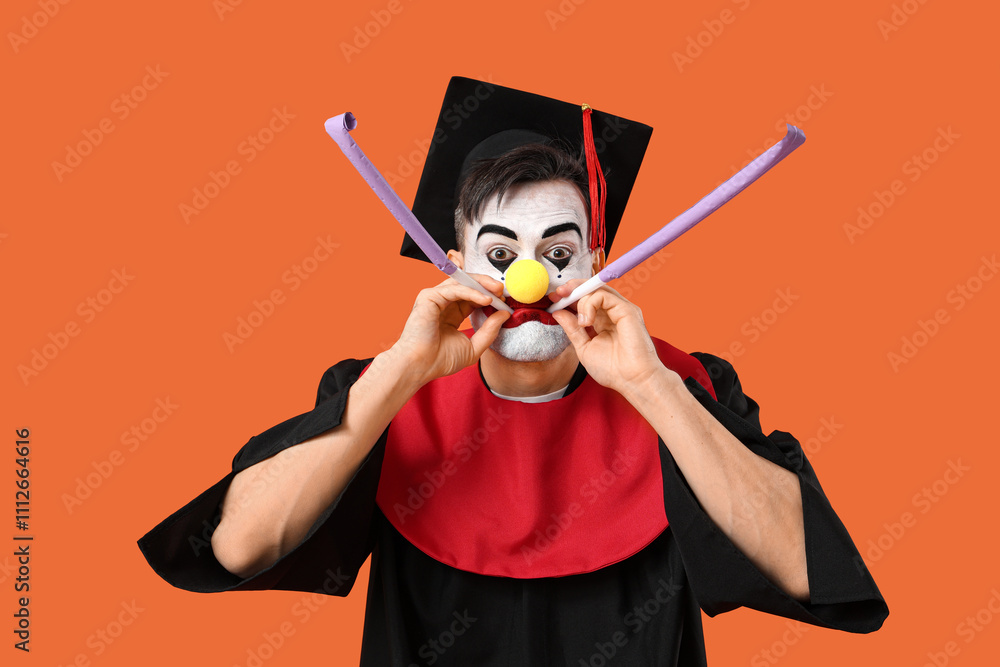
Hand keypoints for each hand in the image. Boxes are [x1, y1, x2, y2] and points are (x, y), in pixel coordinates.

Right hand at [390, 274, 508, 387]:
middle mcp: (443, 303)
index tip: (506, 301)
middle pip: (468, 285)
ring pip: (462, 282)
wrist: (420, 367)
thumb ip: (489, 331)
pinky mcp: (429, 297)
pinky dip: (472, 292)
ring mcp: (434, 298)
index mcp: (452, 314)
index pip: (473, 298)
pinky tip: (486, 299)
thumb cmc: (440, 361)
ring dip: (482, 284)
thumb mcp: (473, 347)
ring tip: (498, 292)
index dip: (490, 297)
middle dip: (488, 285)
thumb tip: (505, 314)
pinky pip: (455, 288)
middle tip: (504, 291)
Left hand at [549, 281, 666, 396]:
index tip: (553, 299)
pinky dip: (589, 303)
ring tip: (580, 321)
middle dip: (571, 289)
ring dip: (580, 298)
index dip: (568, 297)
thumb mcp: (584, 347)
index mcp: (603, 321)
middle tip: (557, 294)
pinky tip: (587, 321)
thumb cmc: (613, 370)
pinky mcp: (627, 310)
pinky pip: (603, 295)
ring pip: (596, 289)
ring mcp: (621, 309)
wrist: (632, 380)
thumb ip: (572, 329)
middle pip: (591, 289)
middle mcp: (613, 312)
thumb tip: (558, 312)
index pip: (585, 300)